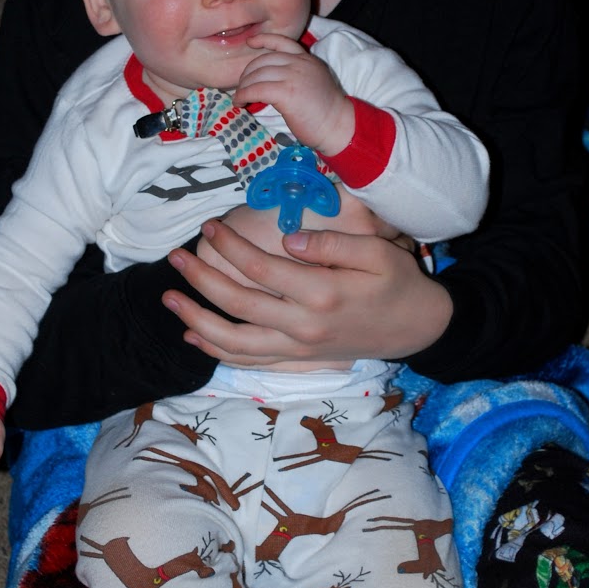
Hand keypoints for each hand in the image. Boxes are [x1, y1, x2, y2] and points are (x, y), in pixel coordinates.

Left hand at [164, 218, 452, 368]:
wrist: (419, 329)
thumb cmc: (398, 283)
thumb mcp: (378, 253)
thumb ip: (333, 244)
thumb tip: (289, 238)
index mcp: (321, 295)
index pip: (260, 268)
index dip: (229, 246)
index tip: (210, 226)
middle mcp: (303, 327)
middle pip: (236, 304)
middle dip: (200, 279)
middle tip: (174, 256)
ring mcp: (297, 349)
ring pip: (233, 341)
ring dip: (196, 320)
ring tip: (169, 298)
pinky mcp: (297, 361)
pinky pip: (248, 361)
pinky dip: (216, 350)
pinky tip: (193, 335)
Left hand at [234, 33, 353, 153]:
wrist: (338, 126)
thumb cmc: (326, 112)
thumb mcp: (314, 82)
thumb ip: (296, 74)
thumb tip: (271, 80)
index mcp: (307, 60)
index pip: (282, 42)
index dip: (263, 40)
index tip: (250, 43)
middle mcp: (300, 63)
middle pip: (263, 60)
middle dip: (248, 73)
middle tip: (243, 86)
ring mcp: (293, 76)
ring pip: (257, 75)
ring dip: (243, 86)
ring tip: (240, 98)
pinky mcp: (286, 92)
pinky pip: (256, 90)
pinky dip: (243, 96)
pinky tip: (240, 103)